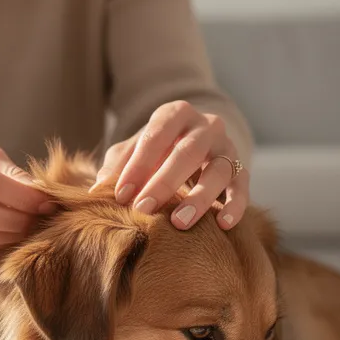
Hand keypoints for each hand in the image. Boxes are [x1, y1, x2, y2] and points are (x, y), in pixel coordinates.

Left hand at [97, 101, 248, 230]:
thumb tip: (97, 191)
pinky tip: (223, 225)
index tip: (121, 195)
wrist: (196, 146)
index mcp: (175, 114)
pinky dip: (235, 206)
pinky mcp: (241, 170)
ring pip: (217, 171)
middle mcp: (205, 126)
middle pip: (187, 152)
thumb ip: (117, 166)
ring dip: (199, 198)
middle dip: (164, 182)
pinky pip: (242, 187)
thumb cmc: (157, 151)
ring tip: (180, 222)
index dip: (138, 165)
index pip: (156, 135)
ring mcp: (226, 147)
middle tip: (144, 209)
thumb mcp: (134, 151)